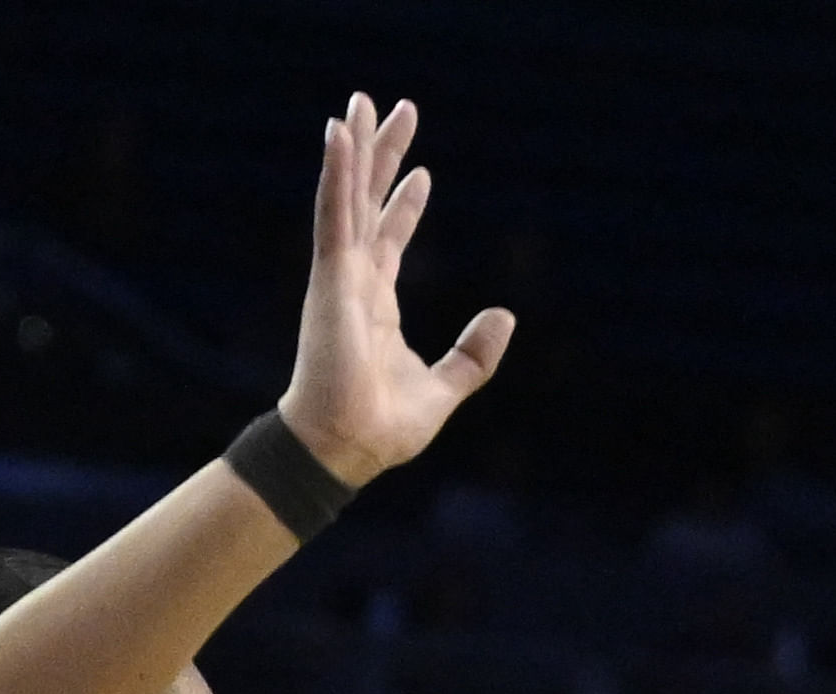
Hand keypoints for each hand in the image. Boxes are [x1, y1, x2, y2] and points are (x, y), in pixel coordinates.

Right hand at [278, 94, 512, 489]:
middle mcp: (355, 281)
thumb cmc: (383, 428)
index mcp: (378, 303)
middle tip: (394, 109)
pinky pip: (333, 212)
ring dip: (355, 147)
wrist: (346, 447)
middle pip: (369, 202)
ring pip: (349, 194)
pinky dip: (336, 171)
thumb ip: (474, 355)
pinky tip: (338, 133)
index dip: (406, 204)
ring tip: (360, 103)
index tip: (423, 172)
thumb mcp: (445, 387)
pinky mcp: (330, 276)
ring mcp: (340, 275)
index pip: (391, 239)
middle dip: (382, 156)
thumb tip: (505, 316)